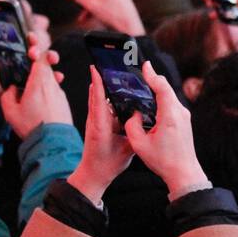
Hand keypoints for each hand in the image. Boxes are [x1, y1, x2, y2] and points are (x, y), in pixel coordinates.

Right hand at [0, 50, 72, 139]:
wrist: (54, 141)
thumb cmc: (32, 126)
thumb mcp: (11, 112)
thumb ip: (7, 96)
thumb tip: (12, 89)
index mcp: (39, 82)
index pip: (41, 56)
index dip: (36, 50)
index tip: (30, 51)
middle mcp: (52, 84)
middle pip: (47, 65)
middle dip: (38, 63)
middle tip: (28, 66)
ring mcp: (60, 93)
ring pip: (51, 78)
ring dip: (41, 78)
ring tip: (30, 89)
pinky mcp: (64, 101)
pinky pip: (54, 90)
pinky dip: (46, 90)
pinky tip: (39, 101)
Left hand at [69, 66, 135, 202]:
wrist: (94, 175)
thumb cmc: (107, 165)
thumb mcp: (126, 150)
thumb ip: (134, 133)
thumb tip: (143, 117)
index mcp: (101, 127)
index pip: (99, 101)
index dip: (99, 84)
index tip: (96, 68)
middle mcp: (95, 121)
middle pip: (97, 95)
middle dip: (101, 77)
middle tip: (107, 60)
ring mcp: (95, 122)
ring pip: (99, 99)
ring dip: (103, 85)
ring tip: (111, 70)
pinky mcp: (98, 124)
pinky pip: (102, 106)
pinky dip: (106, 96)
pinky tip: (115, 89)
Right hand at [123, 61, 207, 193]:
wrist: (184, 172)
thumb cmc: (163, 161)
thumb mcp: (139, 144)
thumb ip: (132, 124)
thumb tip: (133, 113)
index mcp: (170, 116)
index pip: (162, 88)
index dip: (152, 75)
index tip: (144, 65)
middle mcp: (180, 113)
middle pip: (167, 89)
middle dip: (153, 79)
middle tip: (140, 71)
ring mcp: (184, 116)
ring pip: (170, 95)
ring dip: (157, 88)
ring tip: (143, 83)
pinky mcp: (184, 120)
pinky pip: (172, 103)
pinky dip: (162, 98)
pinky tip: (152, 100)